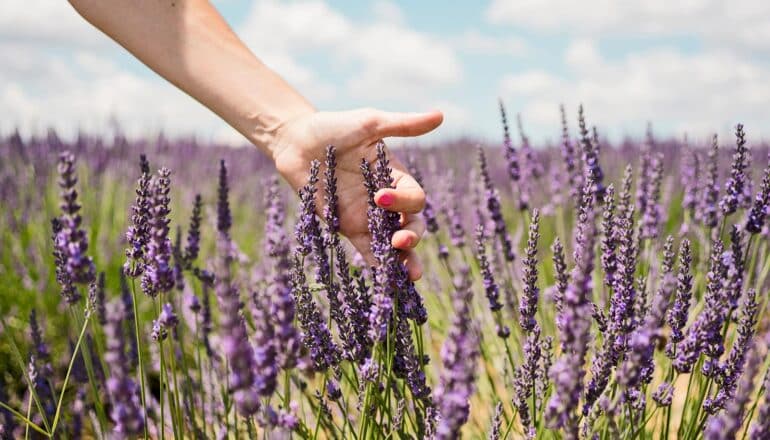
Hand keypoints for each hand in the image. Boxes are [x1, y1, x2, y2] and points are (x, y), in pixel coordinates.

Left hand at [268, 108, 442, 280]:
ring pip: (393, 245)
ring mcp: (368, 217)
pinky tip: (385, 280)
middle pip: (412, 226)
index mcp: (396, 177)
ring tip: (410, 275)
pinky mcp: (347, 228)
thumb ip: (404, 125)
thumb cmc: (335, 127)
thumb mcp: (370, 123)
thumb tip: (441, 115)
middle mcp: (386, 201)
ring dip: (403, 260)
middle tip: (401, 240)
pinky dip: (378, 265)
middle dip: (412, 237)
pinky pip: (368, 251)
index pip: (414, 199)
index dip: (405, 203)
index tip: (380, 197)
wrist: (297, 141)